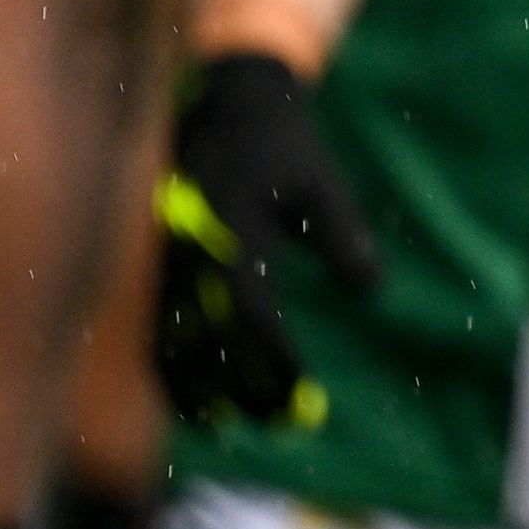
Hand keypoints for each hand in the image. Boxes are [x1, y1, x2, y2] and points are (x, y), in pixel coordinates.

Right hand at [152, 53, 372, 431]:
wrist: (233, 103)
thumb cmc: (287, 149)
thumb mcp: (323, 186)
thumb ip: (343, 237)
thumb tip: (369, 291)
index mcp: (230, 225)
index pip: (249, 305)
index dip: (272, 351)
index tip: (298, 383)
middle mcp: (189, 245)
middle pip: (200, 334)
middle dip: (229, 383)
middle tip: (267, 422)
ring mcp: (167, 254)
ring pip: (169, 335)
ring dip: (192, 384)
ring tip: (223, 425)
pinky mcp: (159, 260)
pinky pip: (160, 321)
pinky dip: (173, 362)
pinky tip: (194, 396)